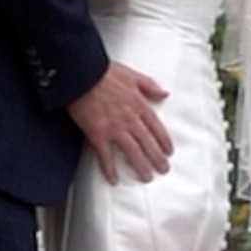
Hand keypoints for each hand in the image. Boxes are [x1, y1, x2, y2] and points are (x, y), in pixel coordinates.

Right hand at [68, 62, 172, 183]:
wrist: (82, 73)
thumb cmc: (102, 71)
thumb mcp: (132, 74)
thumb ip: (150, 86)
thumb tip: (164, 93)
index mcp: (139, 104)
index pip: (157, 127)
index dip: (165, 141)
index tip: (168, 151)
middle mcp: (130, 118)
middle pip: (148, 143)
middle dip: (158, 159)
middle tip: (163, 169)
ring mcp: (114, 128)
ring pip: (133, 152)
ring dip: (141, 167)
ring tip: (146, 176)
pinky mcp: (97, 133)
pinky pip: (106, 156)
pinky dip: (110, 169)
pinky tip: (114, 179)